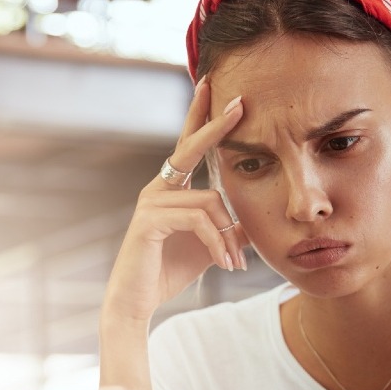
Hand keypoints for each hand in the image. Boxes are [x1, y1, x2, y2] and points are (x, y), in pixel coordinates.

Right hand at [102, 78, 247, 322]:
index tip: (214, 88)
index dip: (202, 117)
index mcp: (170, 188)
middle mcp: (158, 188)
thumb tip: (254, 221)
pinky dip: (217, 242)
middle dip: (216, 125)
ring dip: (228, 236)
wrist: (137, 301)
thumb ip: (228, 228)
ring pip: (209, 201)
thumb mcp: (209, 246)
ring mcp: (150, 202)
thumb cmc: (169, 271)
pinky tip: (223, 264)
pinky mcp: (149, 220)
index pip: (188, 146)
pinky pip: (198, 219)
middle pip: (191, 148)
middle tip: (241, 102)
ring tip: (235, 264)